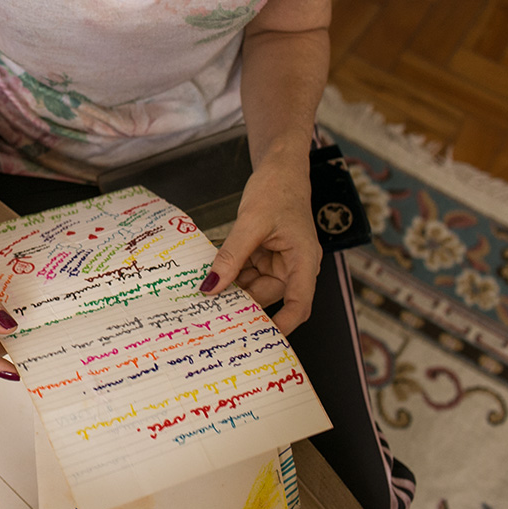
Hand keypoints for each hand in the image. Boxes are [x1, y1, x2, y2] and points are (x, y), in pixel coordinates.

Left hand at [200, 157, 320, 334]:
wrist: (279, 168)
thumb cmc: (277, 190)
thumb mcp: (251, 223)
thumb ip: (231, 256)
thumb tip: (211, 287)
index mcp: (303, 261)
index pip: (299, 304)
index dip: (282, 326)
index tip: (258, 340)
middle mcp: (293, 266)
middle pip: (267, 296)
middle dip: (242, 301)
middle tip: (209, 312)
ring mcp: (278, 260)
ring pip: (252, 285)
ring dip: (232, 286)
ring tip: (204, 292)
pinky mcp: (264, 253)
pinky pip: (245, 270)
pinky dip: (229, 272)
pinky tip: (211, 274)